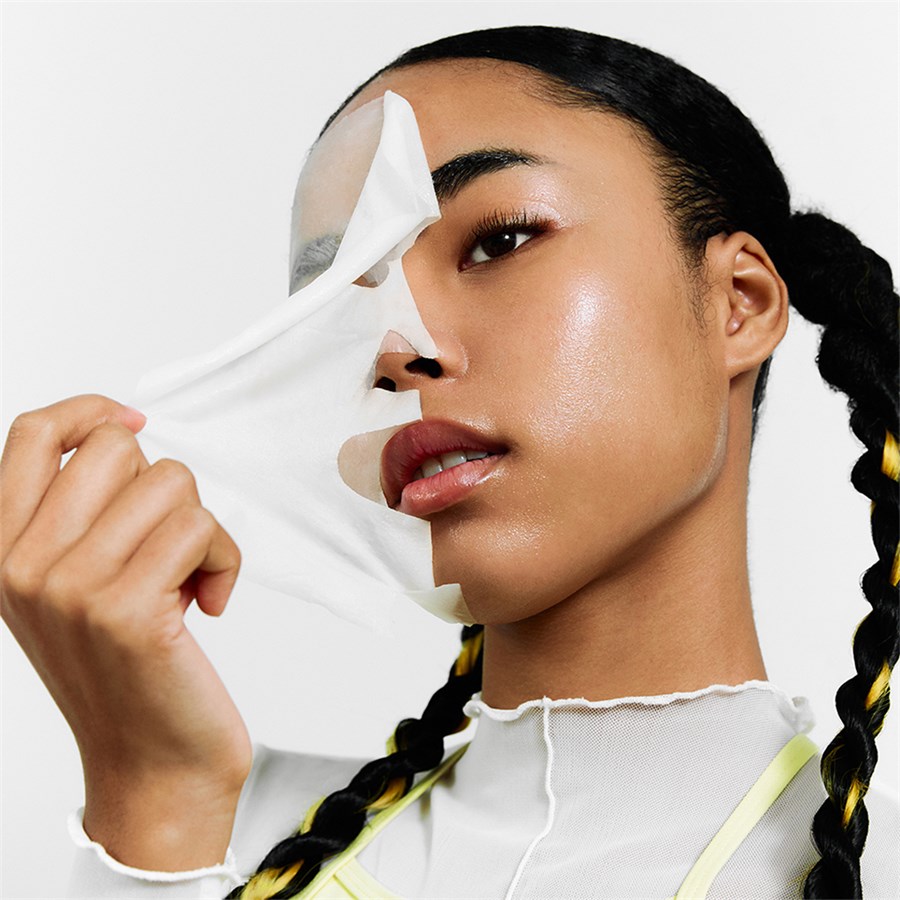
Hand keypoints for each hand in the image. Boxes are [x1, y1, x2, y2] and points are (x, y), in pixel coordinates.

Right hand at [0, 394, 249, 869]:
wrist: (152, 766)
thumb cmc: (128, 669)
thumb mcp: (77, 586)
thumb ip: (78, 516)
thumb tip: (126, 433)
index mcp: (2, 550)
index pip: (32, 434)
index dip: (90, 410)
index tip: (137, 421)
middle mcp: (22, 566)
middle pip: (120, 448)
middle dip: (164, 488)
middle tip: (165, 545)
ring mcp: (70, 587)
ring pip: (171, 482)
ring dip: (201, 530)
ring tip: (187, 580)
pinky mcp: (126, 610)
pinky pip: (201, 528)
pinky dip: (224, 560)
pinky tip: (208, 602)